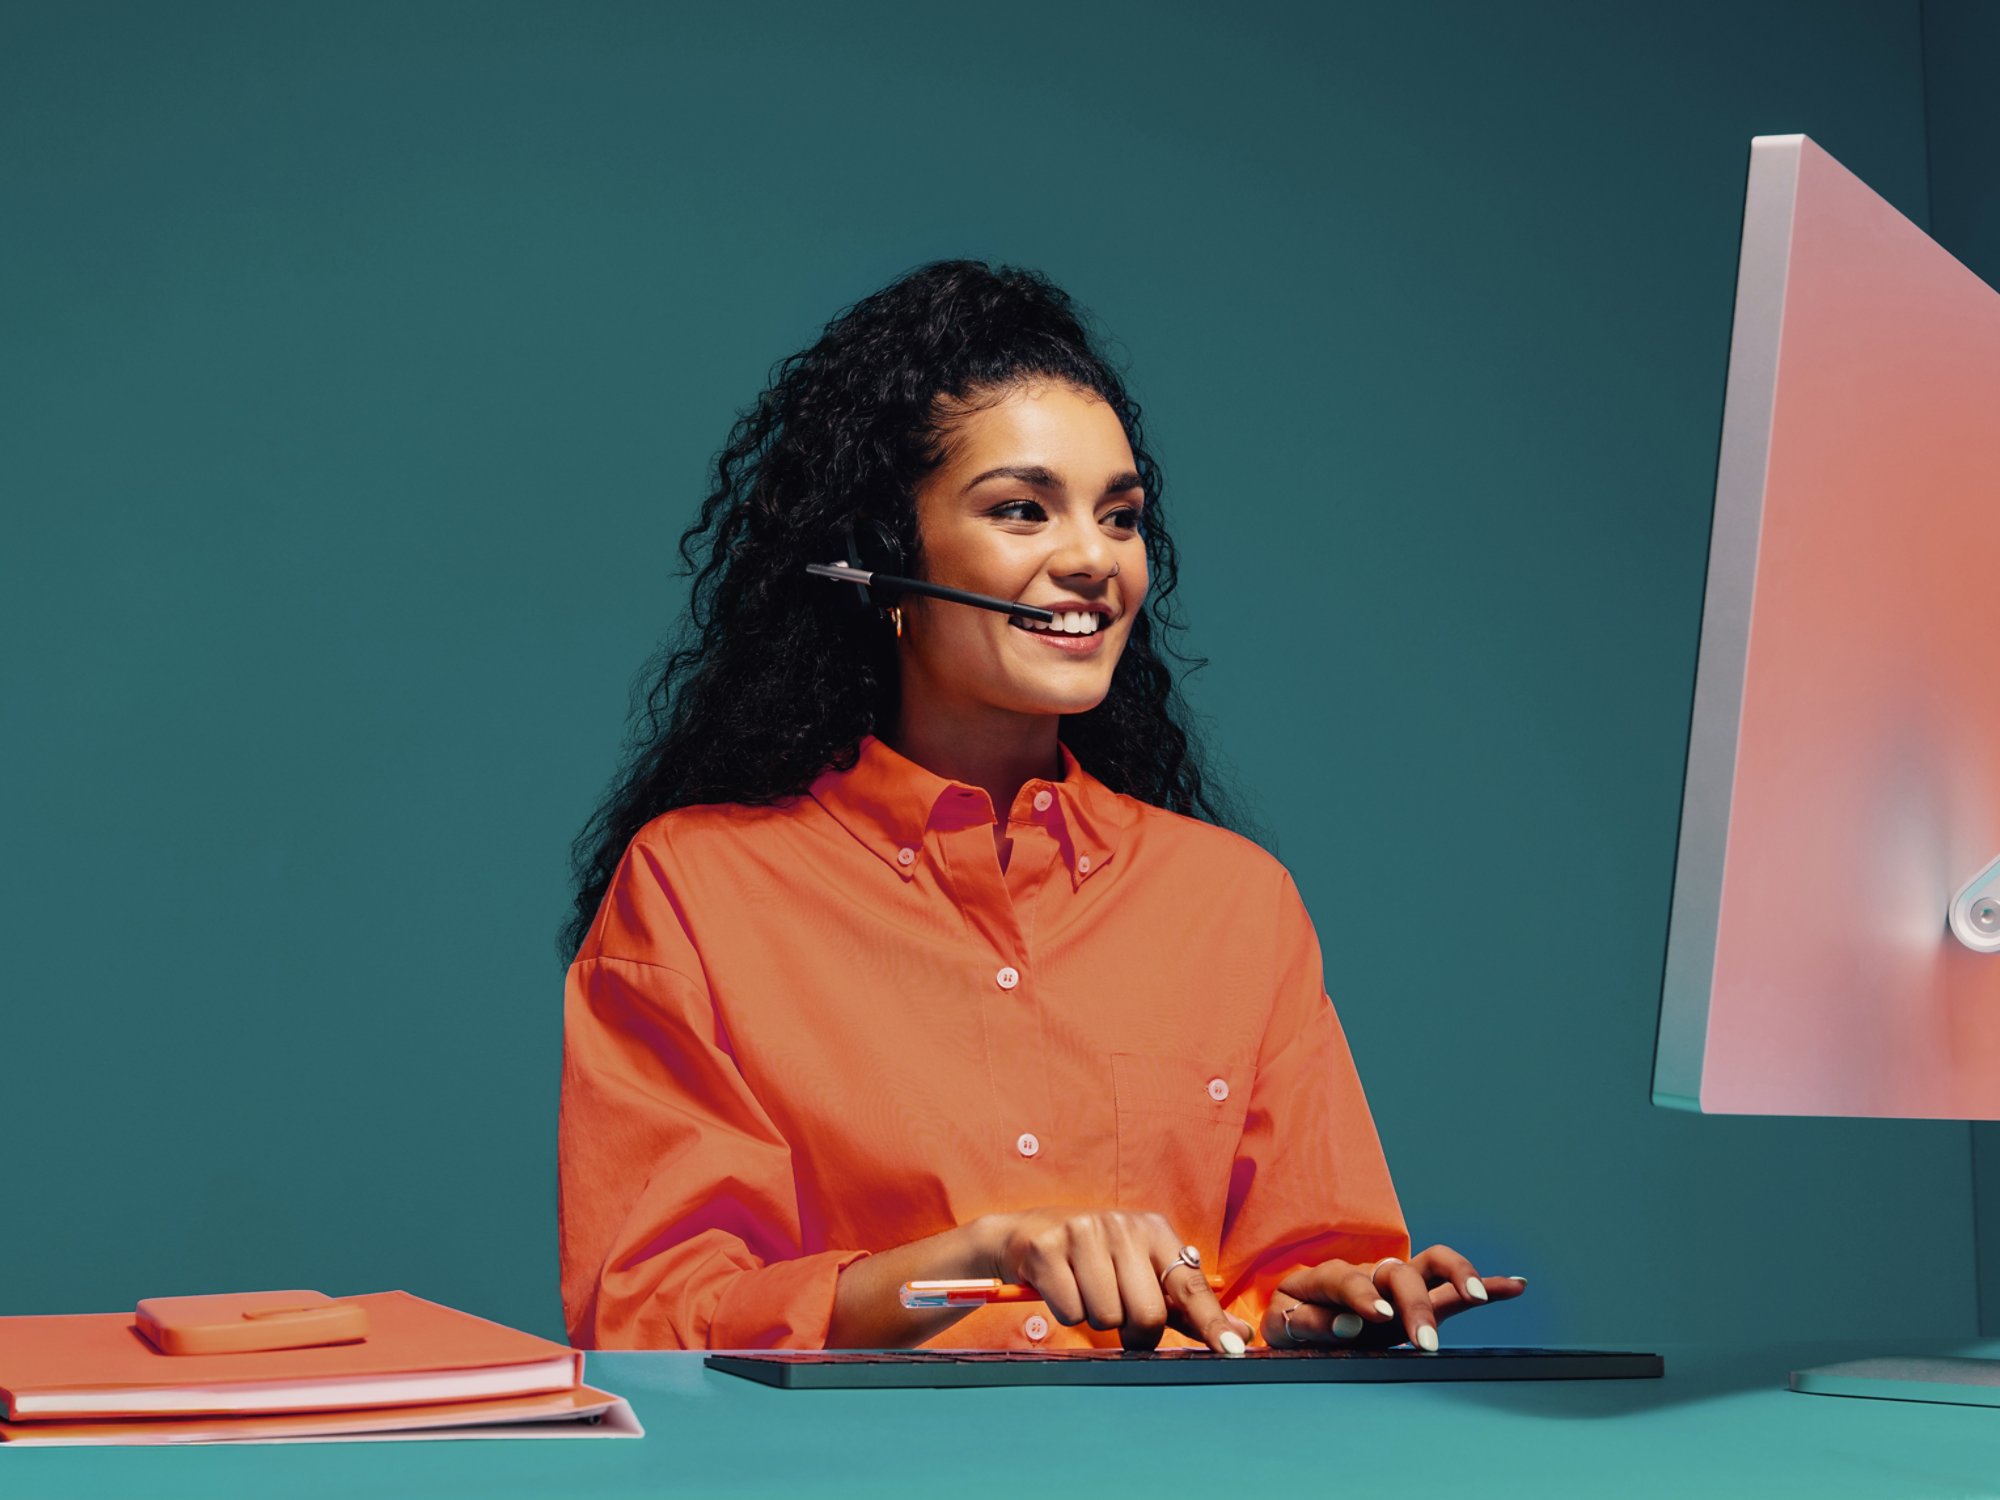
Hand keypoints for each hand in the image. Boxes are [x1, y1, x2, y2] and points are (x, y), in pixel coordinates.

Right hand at [984, 1206, 1254, 1355]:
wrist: (1024, 1235)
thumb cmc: (1093, 1260)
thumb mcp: (1139, 1270)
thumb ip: (1186, 1305)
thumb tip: (1239, 1331)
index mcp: (1153, 1229)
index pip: (1190, 1284)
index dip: (1212, 1321)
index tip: (1234, 1349)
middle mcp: (1122, 1225)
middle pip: (1148, 1314)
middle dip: (1135, 1331)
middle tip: (1119, 1317)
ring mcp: (1082, 1233)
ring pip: (1106, 1317)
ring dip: (1095, 1319)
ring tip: (1085, 1293)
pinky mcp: (1047, 1248)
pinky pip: (1070, 1312)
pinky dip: (1065, 1312)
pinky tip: (1061, 1288)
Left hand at [1263, 1243, 1526, 1351]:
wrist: (1294, 1315)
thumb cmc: (1290, 1321)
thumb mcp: (1284, 1326)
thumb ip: (1309, 1324)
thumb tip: (1346, 1325)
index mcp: (1326, 1278)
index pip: (1346, 1280)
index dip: (1362, 1296)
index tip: (1378, 1317)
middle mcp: (1367, 1274)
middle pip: (1398, 1274)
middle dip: (1415, 1305)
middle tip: (1425, 1342)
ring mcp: (1395, 1283)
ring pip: (1431, 1264)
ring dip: (1457, 1278)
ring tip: (1477, 1297)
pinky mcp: (1417, 1298)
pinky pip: (1452, 1286)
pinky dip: (1484, 1284)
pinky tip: (1515, 1285)